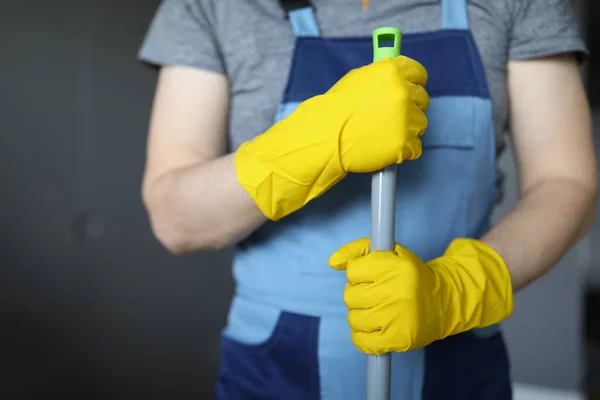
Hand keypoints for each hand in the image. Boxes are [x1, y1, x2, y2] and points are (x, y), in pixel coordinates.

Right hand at [235, 56, 429, 220]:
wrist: (325, 135)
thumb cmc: (335, 108)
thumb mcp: (358, 80)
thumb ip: (381, 78)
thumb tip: (394, 78)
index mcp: (392, 72)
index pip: (419, 73)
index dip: (414, 83)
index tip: (408, 90)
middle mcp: (403, 93)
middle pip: (422, 99)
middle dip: (409, 107)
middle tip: (392, 116)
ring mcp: (406, 119)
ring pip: (420, 124)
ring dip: (407, 129)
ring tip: (386, 134)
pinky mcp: (404, 144)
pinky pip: (415, 147)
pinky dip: (405, 150)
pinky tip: (389, 149)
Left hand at [328, 238, 513, 354]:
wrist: (444, 301)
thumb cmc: (410, 274)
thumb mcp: (389, 252)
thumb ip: (358, 250)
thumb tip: (332, 262)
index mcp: (394, 266)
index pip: (353, 271)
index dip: (359, 274)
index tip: (372, 277)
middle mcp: (396, 291)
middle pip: (350, 296)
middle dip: (359, 294)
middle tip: (375, 294)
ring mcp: (397, 318)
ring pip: (354, 318)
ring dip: (360, 315)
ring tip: (376, 310)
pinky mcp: (398, 340)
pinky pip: (361, 341)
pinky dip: (361, 337)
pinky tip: (373, 328)